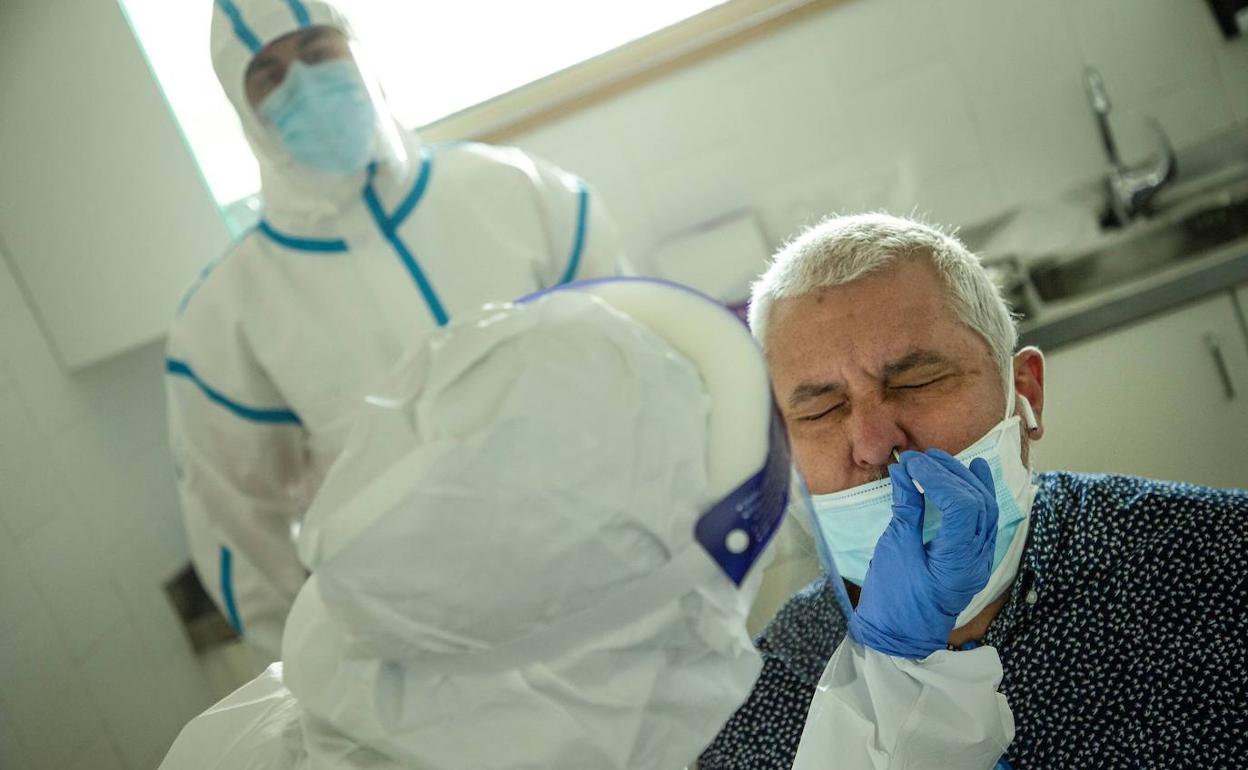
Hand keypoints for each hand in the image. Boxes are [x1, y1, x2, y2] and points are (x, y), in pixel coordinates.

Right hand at [849, 449, 998, 658]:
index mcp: (957, 562)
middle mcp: (977, 559)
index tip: (910, 464)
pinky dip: (977, 493)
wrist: (899, 637)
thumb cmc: (892, 599)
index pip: (961, 505)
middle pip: (978, 502)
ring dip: (966, 479)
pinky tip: (972, 473)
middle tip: (921, 458)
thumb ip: (906, 508)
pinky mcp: (975, 558)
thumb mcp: (894, 550)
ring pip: (988, 508)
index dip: (936, 477)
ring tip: (940, 460)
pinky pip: (985, 520)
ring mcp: (981, 559)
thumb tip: (904, 471)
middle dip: (951, 472)